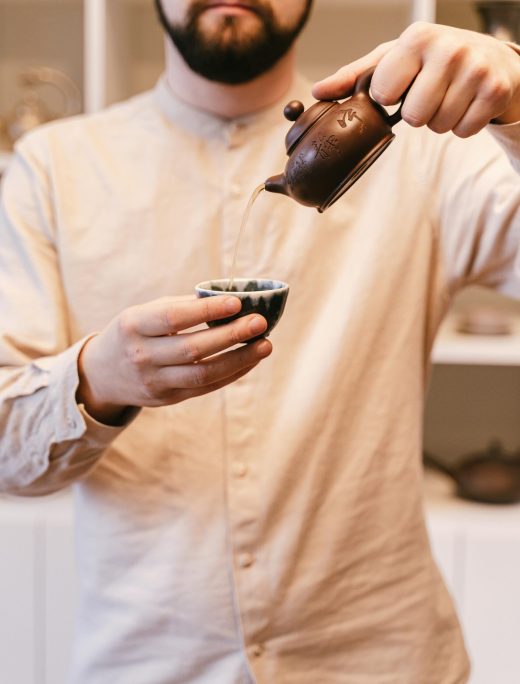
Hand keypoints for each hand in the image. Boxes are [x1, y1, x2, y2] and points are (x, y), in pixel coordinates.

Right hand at [76, 295, 271, 424]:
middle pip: (192, 348)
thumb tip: (230, 300)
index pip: (173, 317)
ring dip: (239, 359)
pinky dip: (231, 373)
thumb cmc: (134, 333)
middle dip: (230, 335)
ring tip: (265, 345)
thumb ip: (182, 307)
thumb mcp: (144, 314)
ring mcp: (154, 382)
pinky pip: (205, 387)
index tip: (237, 302)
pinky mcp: (167, 399)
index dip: (207, 310)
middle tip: (260, 322)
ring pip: (203, 374)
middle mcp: (141, 356)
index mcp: (134, 326)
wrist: (102, 375)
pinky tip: (250, 360)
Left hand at [312, 22, 519, 136]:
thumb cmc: (430, 60)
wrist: (491, 58)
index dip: (389, 99)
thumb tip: (316, 93)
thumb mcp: (392, 60)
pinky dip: (462, 125)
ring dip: (439, 120)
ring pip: (438, 126)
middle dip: (417, 114)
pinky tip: (465, 103)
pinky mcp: (496, 91)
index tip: (400, 87)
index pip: (385, 93)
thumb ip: (354, 77)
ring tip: (447, 96)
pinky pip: (464, 131)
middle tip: (428, 94)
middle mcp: (449, 49)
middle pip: (414, 117)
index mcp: (417, 38)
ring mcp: (476, 69)